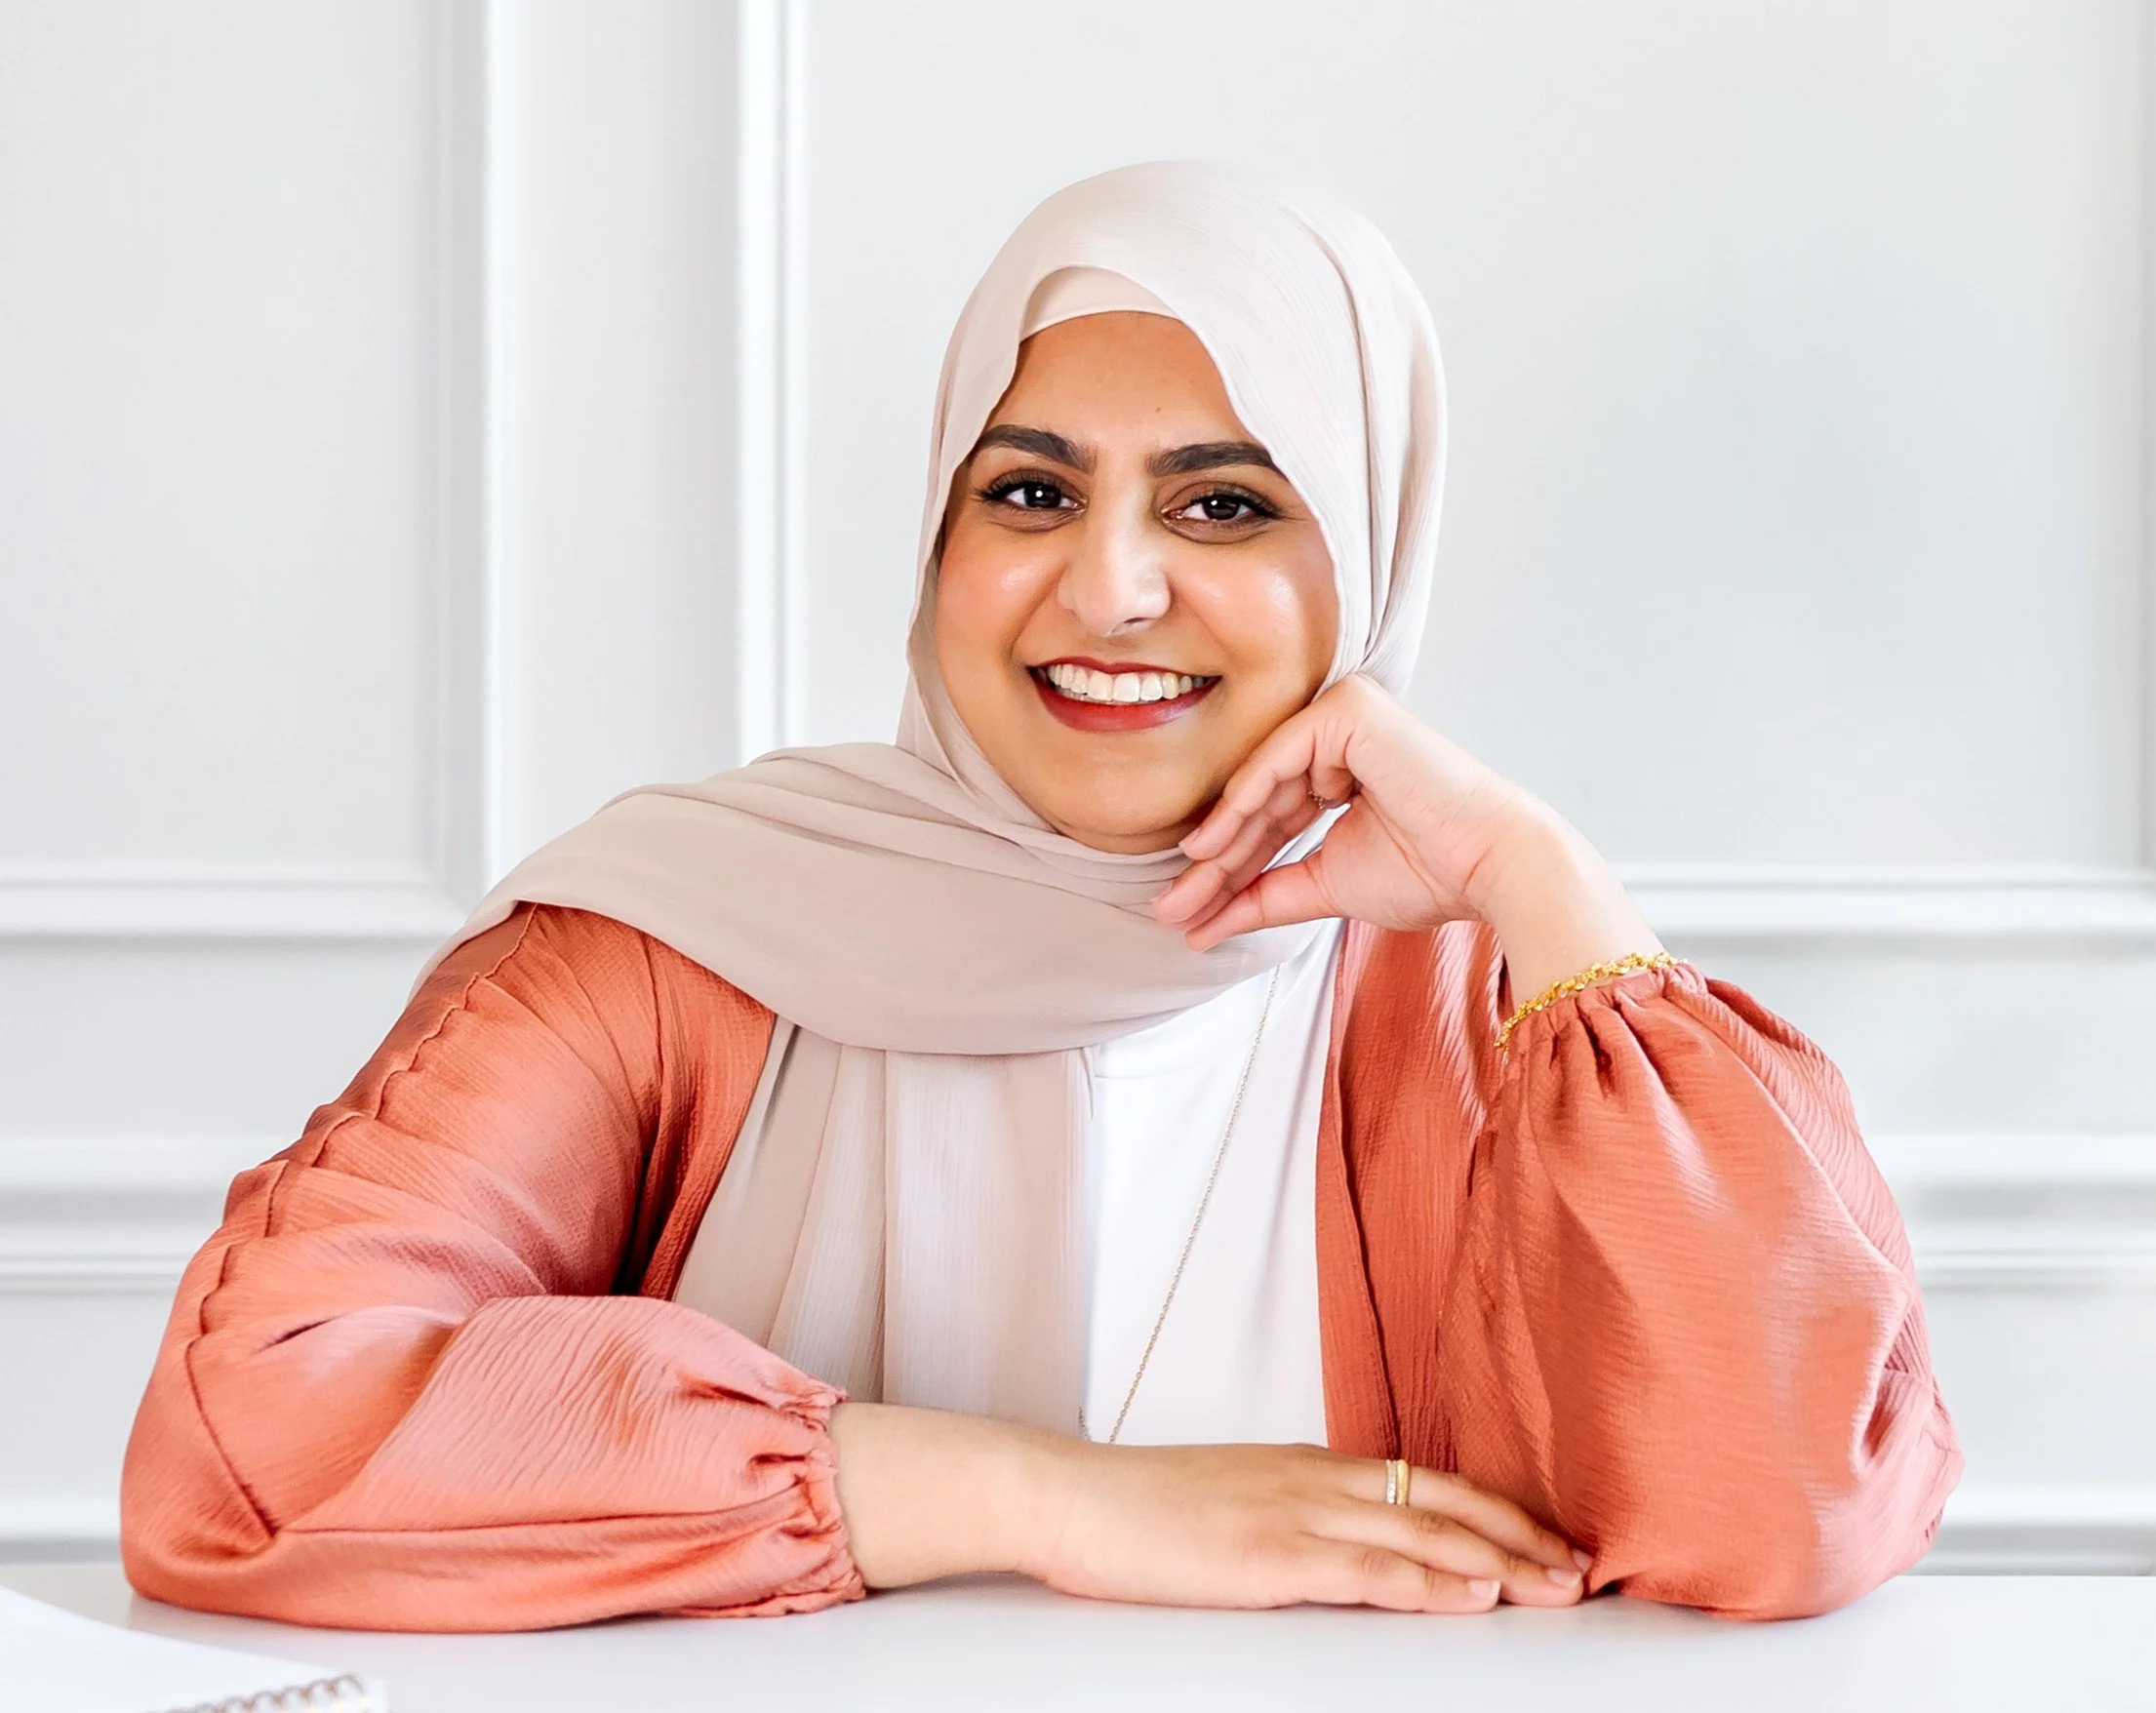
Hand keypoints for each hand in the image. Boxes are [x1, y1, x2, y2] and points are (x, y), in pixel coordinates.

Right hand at [1025, 1439, 1590, 1613]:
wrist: (1069, 1499)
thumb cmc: (1141, 1511)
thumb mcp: (1234, 1502)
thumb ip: (1294, 1516)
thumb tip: (1345, 1547)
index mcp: (1307, 1468)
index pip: (1425, 1484)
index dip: (1494, 1512)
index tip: (1546, 1539)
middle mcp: (1315, 1480)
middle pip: (1442, 1503)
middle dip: (1520, 1536)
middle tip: (1580, 1567)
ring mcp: (1294, 1514)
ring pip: (1421, 1532)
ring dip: (1498, 1561)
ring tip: (1556, 1586)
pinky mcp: (1270, 1555)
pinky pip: (1368, 1568)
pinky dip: (1429, 1580)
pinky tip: (1473, 1595)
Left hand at [1154, 675, 1661, 1000]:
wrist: (1490, 867)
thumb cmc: (1430, 873)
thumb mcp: (1326, 885)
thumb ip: (1266, 896)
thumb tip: (1199, 925)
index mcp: (1341, 767)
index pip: (1270, 816)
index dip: (1229, 866)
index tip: (1186, 912)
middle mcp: (1340, 733)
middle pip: (1259, 800)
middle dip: (1215, 861)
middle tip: (1170, 908)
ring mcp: (1345, 713)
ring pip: (1262, 779)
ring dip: (1221, 840)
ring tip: (1186, 888)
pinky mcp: (1350, 709)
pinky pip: (1279, 755)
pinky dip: (1244, 800)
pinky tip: (1211, 844)